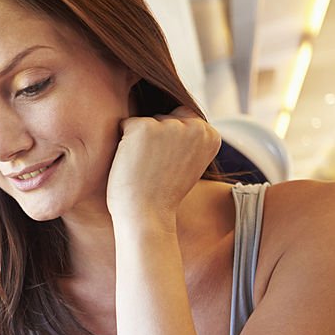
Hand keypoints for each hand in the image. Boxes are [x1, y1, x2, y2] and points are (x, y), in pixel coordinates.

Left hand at [106, 106, 220, 223]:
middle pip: (164, 117)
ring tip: (144, 169)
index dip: (170, 143)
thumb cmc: (162, 195)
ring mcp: (169, 125)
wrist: (147, 217)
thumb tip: (173, 118)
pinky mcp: (144, 127)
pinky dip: (122, 143)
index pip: (184, 119)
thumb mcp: (189, 164)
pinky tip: (131, 164)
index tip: (169, 167)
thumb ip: (189, 140)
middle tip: (155, 170)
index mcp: (211, 135)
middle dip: (155, 139)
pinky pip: (126, 124)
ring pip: (146, 121)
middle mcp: (195, 126)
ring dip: (139, 141)